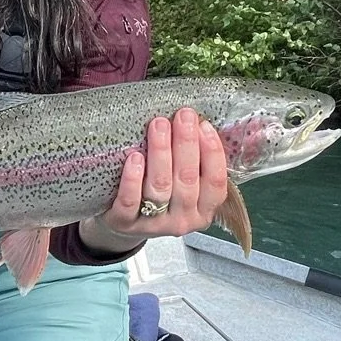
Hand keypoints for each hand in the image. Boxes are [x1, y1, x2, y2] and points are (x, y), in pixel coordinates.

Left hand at [78, 108, 228, 254]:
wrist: (124, 224)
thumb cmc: (158, 195)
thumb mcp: (184, 185)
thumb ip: (195, 162)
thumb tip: (200, 122)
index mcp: (203, 210)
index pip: (215, 182)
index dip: (212, 152)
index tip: (204, 125)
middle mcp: (183, 220)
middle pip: (187, 180)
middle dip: (186, 143)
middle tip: (183, 116)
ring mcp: (154, 224)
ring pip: (160, 186)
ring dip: (161, 153)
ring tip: (158, 125)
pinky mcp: (126, 224)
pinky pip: (131, 202)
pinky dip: (133, 179)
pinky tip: (135, 158)